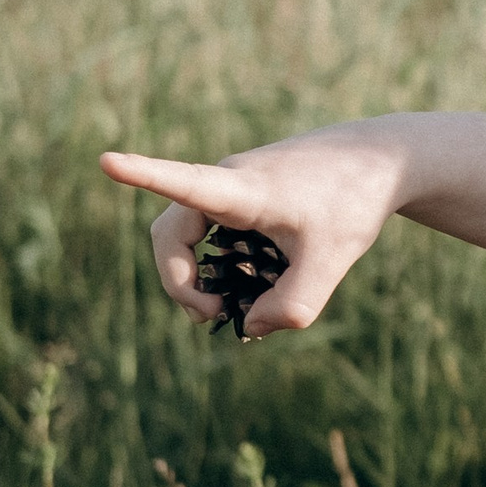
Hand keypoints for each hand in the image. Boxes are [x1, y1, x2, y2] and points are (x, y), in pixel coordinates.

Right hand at [101, 125, 408, 340]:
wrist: (379, 159)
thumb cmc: (354, 202)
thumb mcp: (331, 262)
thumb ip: (292, 305)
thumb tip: (248, 327)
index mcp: (243, 189)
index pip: (185, 183)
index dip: (143, 175)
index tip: (106, 161)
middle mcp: (228, 181)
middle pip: (171, 234)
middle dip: (179, 281)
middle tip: (211, 317)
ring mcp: (232, 185)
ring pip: (189, 234)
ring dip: (197, 274)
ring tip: (227, 308)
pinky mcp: (242, 193)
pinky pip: (210, 230)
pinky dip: (219, 262)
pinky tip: (254, 285)